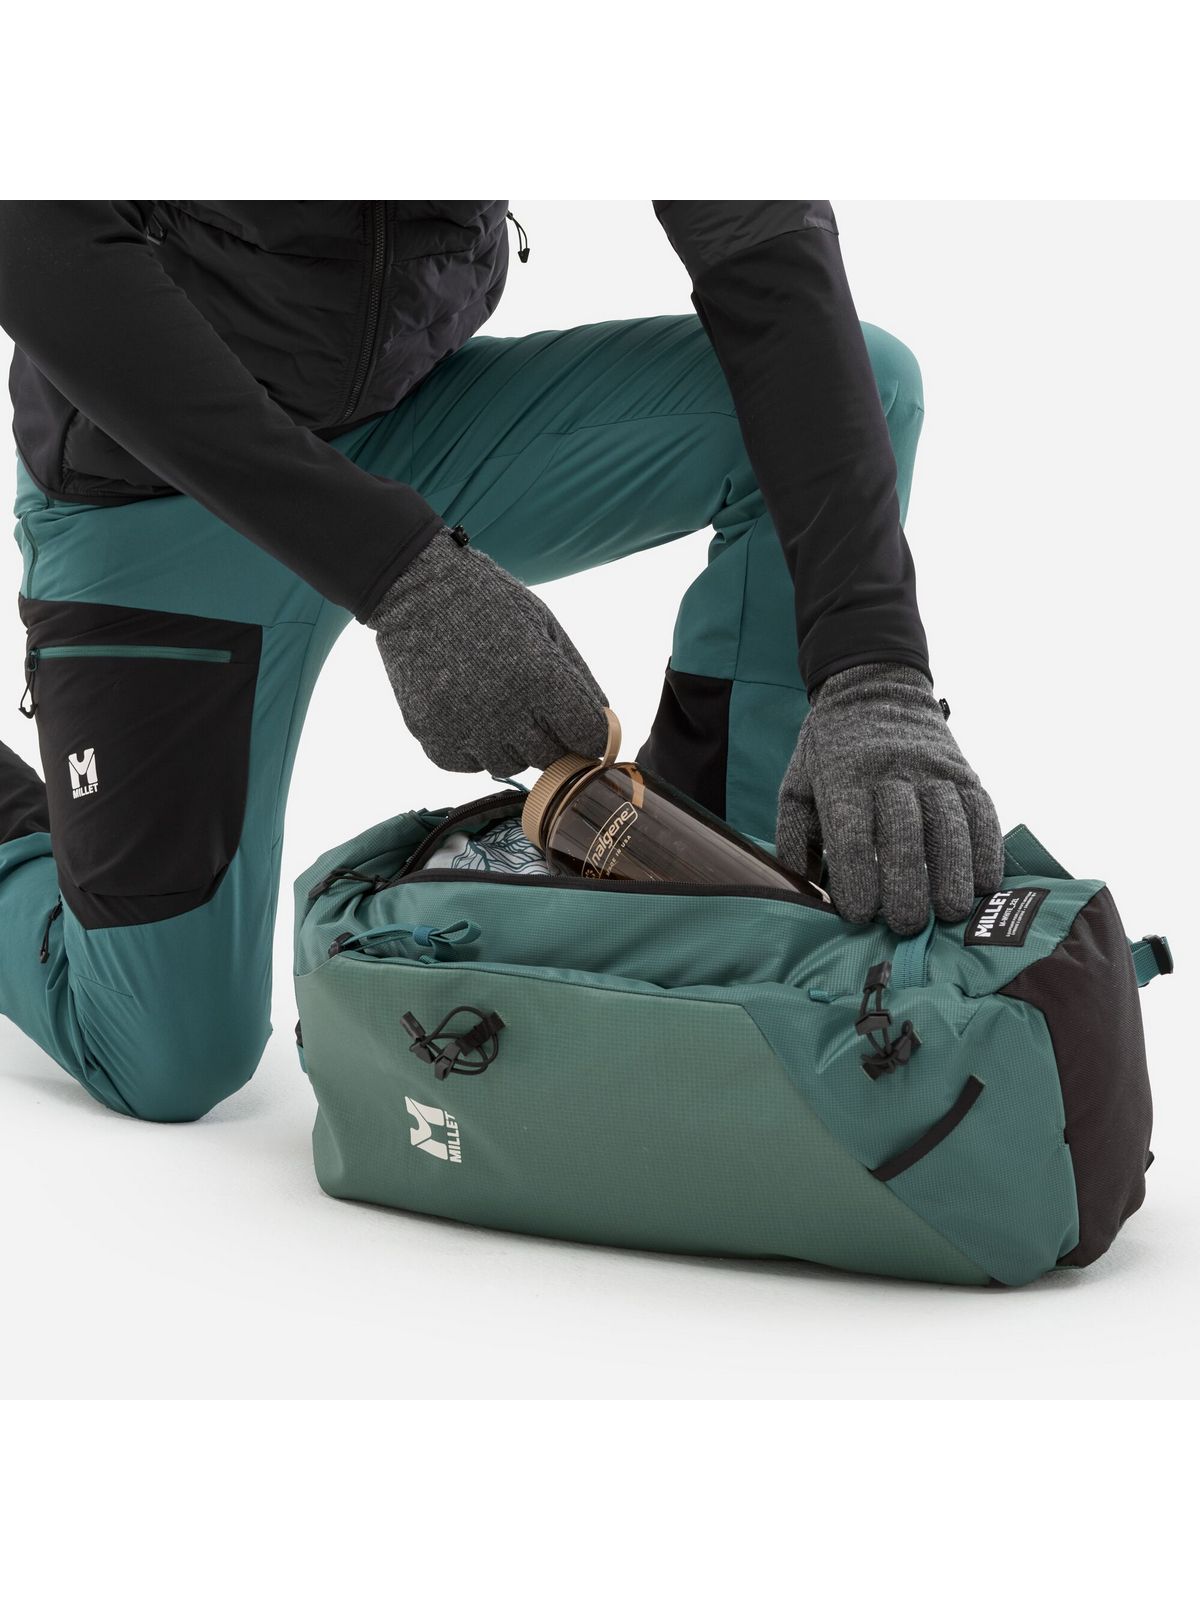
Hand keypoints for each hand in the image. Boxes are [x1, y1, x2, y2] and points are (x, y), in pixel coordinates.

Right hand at [368, 527, 608, 775]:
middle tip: (535, 707)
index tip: (586, 727)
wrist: (415, 590)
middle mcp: (505, 712)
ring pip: (511, 764)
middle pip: (552, 759)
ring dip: (513, 744)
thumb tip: (604, 723)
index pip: (589, 738)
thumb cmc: (489, 600)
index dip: (593, 735)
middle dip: (553, 739)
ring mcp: (465, 729)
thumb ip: (579, 678)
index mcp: (541, 679)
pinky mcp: (433, 738)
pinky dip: (473, 747)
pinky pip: (469, 765)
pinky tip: (468, 711)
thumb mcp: (545, 625)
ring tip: (497, 703)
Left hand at [776, 664, 1003, 934]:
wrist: (873, 685)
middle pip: (904, 833)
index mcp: (843, 777)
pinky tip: (985, 882)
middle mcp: (891, 771)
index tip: (859, 915)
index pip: (853, 834)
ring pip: (949, 823)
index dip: (858, 878)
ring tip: (949, 912)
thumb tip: (802, 887)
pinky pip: (982, 810)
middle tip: (906, 924)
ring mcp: (933, 769)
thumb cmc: (830, 750)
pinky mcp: (964, 770)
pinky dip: (987, 848)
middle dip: (906, 884)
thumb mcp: (797, 782)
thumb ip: (794, 835)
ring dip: (953, 872)